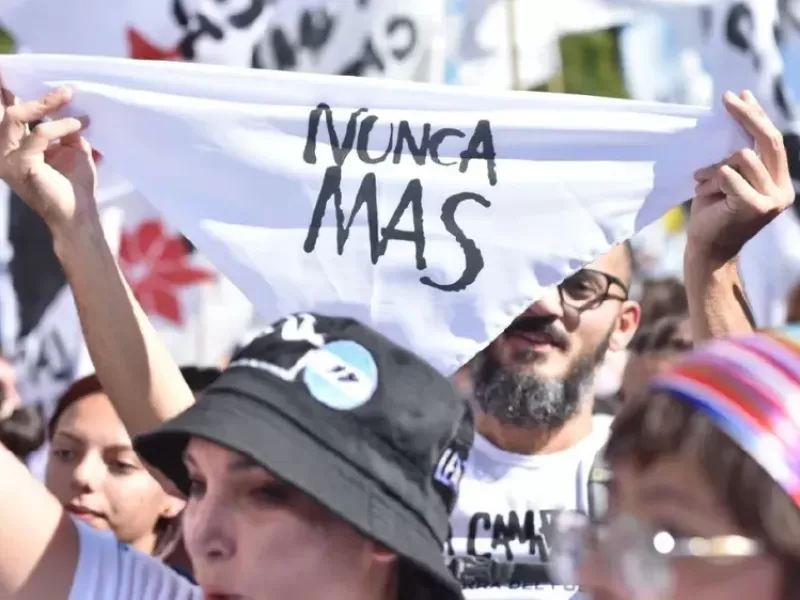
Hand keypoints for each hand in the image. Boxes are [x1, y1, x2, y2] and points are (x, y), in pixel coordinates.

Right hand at [0, 82, 97, 235]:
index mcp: (11, 145)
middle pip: (4, 109)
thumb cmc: (75, 184)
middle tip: (61, 86)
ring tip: (70, 97)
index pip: (3, 111)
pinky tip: (78, 124)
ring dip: (46, 104)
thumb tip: (69, 100)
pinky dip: (60, 126)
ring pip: (16, 116)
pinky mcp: (21, 167)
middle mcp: (2, 151)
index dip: (4, 89)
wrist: (79, 214)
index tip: (7, 67)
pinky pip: (39, 134)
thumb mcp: (72, 147)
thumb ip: (65, 126)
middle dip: (24, 90)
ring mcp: (8, 160)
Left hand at [688, 90, 793, 263]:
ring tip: (702, 182)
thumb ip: (738, 155)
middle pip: (768, 140)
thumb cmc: (712, 213)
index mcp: (779, 181)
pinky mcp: (755, 207)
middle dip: (746, 116)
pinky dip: (710, 179)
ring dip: (714, 167)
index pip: (772, 140)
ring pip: (742, 157)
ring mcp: (772, 199)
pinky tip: (702, 193)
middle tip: (726, 99)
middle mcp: (782, 190)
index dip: (757, 115)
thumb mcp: (727, 178)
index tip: (740, 95)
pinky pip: (728, 174)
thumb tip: (737, 114)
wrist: (706, 249)